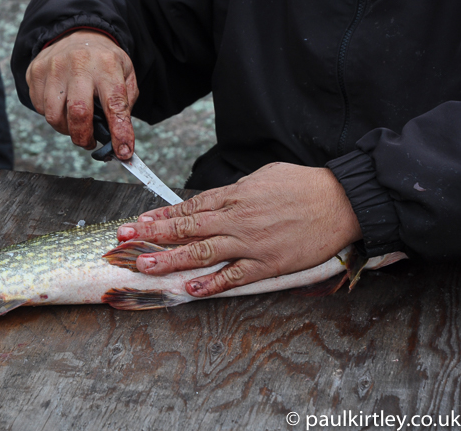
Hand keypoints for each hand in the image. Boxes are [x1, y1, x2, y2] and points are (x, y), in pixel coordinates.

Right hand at [25, 30, 137, 159]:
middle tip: (89, 143)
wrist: (77, 33)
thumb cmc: (103, 61)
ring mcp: (53, 67)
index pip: (114, 104)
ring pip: (54, 116)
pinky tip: (62, 106)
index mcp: (106, 65)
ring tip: (75, 124)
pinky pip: (40, 109)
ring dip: (66, 130)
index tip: (123, 152)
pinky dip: (53, 116)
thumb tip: (120, 139)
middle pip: (78, 112)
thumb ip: (125, 105)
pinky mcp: (35, 73)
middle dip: (84, 137)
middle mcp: (78, 64)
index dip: (119, 132)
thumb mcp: (125, 74)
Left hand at [116, 163, 362, 296]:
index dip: (160, 217)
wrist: (341, 200)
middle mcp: (236, 219)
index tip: (137, 223)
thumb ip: (235, 190)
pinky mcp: (268, 263)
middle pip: (186, 228)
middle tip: (124, 241)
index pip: (188, 208)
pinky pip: (235, 275)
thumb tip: (215, 199)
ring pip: (203, 252)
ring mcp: (250, 242)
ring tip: (144, 266)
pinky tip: (191, 288)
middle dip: (152, 235)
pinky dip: (213, 283)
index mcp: (234, 196)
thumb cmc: (304, 185)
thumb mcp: (263, 176)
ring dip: (171, 260)